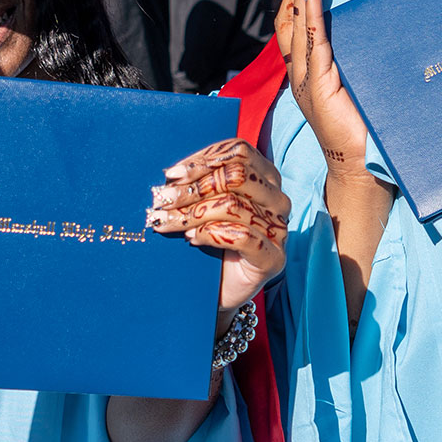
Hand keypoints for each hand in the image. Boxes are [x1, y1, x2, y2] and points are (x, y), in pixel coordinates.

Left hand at [148, 139, 288, 315]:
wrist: (219, 289)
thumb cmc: (210, 240)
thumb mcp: (205, 204)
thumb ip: (198, 183)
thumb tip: (169, 175)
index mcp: (265, 177)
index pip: (239, 152)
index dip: (202, 159)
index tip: (171, 175)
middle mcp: (277, 199)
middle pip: (236, 175)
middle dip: (193, 187)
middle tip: (162, 200)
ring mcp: (279, 228)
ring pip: (232, 205)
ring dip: (192, 213)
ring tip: (167, 222)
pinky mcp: (272, 257)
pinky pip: (240, 236)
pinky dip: (209, 234)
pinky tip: (191, 239)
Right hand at [276, 0, 369, 177]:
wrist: (362, 166)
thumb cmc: (364, 127)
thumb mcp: (356, 84)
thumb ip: (354, 59)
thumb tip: (371, 26)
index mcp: (307, 72)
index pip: (295, 24)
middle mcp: (299, 74)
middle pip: (289, 19)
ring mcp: (304, 81)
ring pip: (297, 26)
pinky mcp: (317, 87)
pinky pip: (313, 43)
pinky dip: (313, 16)